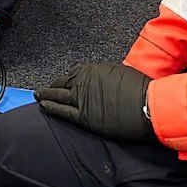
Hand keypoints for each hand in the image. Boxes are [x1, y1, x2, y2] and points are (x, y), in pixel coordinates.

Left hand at [35, 62, 154, 143]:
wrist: (147, 106)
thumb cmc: (140, 90)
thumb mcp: (119, 74)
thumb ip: (103, 77)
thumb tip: (99, 82)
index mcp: (92, 70)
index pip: (72, 74)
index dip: (65, 80)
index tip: (60, 83)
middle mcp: (83, 81)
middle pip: (62, 84)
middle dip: (52, 87)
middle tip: (43, 90)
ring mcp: (81, 98)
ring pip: (58, 96)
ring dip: (46, 96)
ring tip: (39, 97)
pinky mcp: (84, 116)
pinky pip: (62, 111)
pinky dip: (50, 108)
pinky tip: (43, 107)